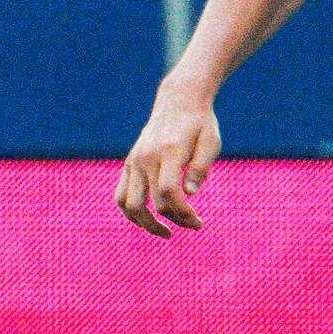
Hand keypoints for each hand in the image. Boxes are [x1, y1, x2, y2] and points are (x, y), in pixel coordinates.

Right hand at [113, 92, 222, 233]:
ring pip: (129, 204)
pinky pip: (121, 195)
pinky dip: (131, 212)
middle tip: (193, 224)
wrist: (178, 101)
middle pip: (151, 203)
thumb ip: (201, 167)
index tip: (197, 221)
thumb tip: (190, 193)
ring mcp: (134, 161)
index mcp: (168, 152)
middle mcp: (146, 157)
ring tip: (166, 232)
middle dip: (174, 220)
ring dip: (146, 224)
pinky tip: (148, 220)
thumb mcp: (211, 141)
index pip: (168, 191)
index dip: (182, 212)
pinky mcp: (129, 163)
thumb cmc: (200, 123)